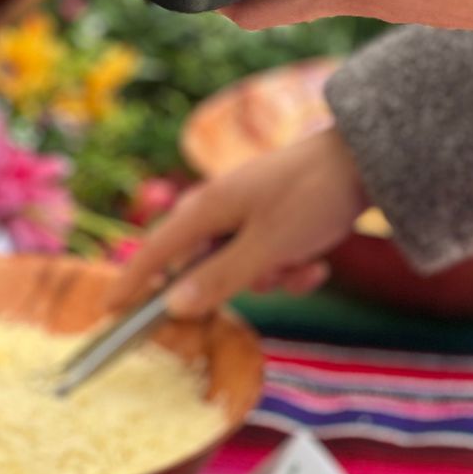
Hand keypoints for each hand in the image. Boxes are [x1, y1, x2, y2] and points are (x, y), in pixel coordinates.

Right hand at [109, 127, 365, 316]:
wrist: (364, 163)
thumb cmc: (310, 197)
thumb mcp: (266, 246)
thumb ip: (220, 279)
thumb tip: (173, 306)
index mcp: (206, 208)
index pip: (155, 251)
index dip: (131, 282)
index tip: (109, 310)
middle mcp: (219, 209)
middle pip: (203, 266)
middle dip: (237, 285)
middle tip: (267, 280)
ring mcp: (247, 214)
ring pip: (241, 269)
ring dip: (272, 278)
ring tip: (304, 265)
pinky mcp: (273, 220)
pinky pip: (267, 261)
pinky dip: (290, 268)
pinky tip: (318, 262)